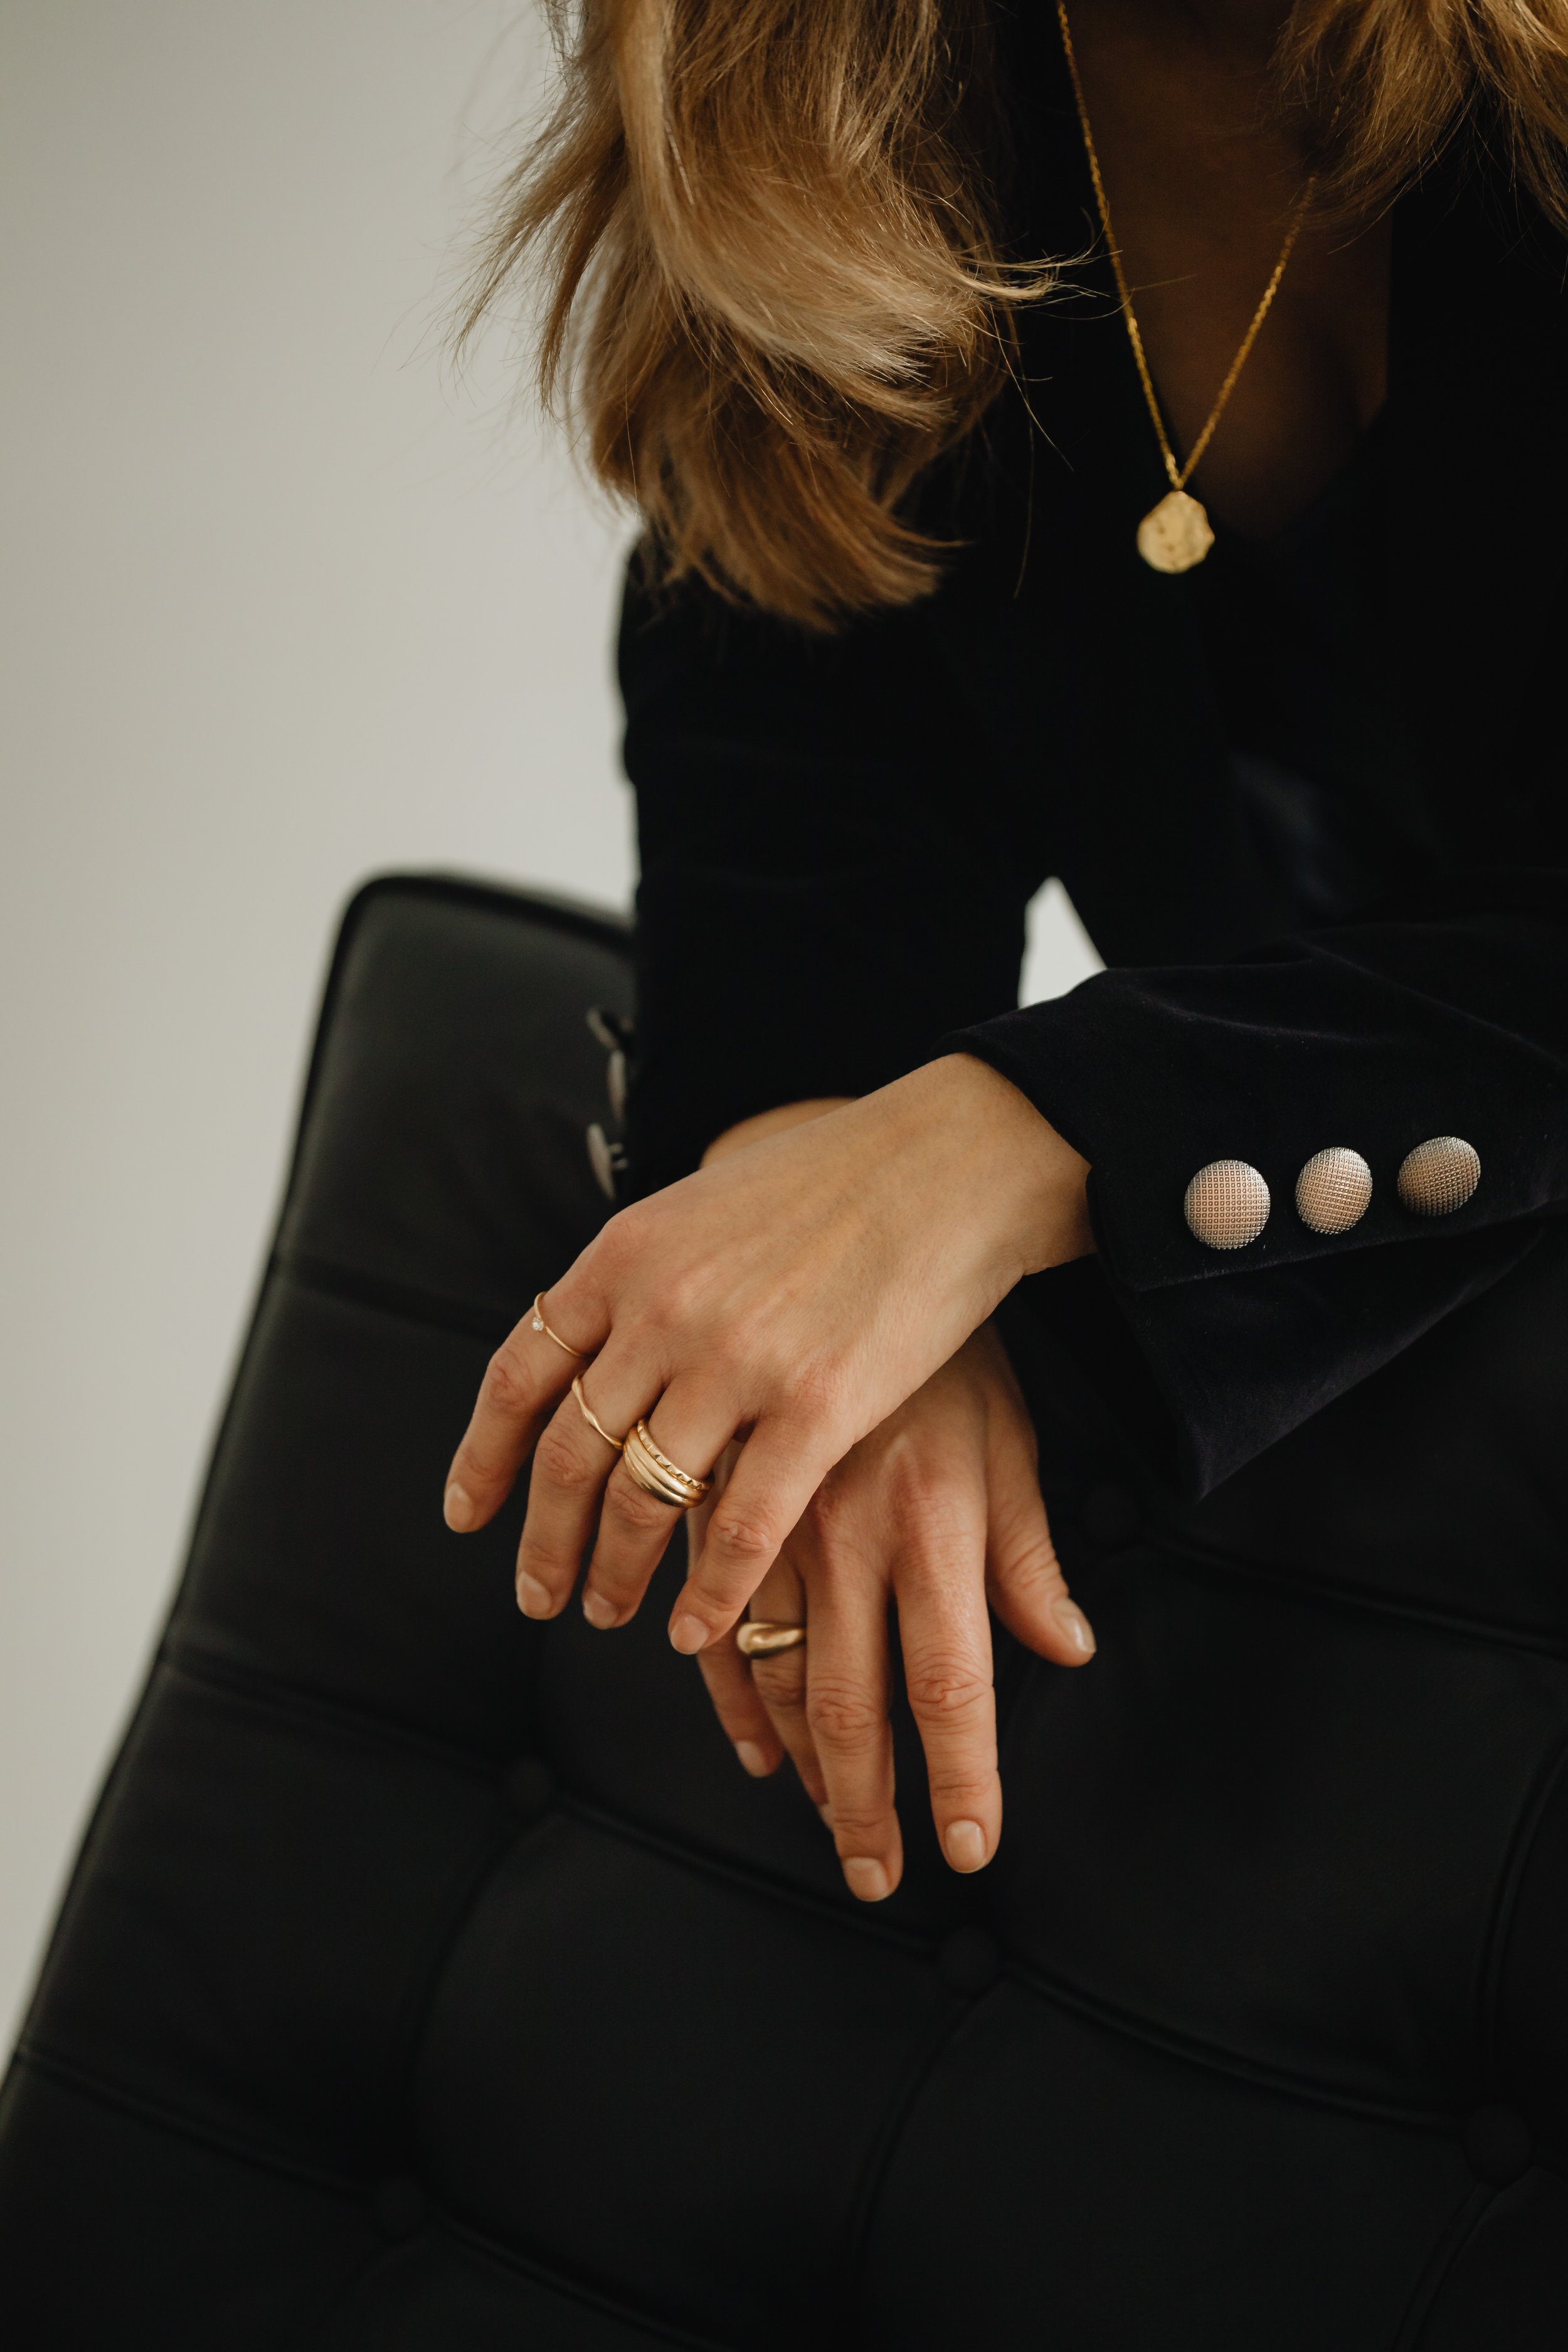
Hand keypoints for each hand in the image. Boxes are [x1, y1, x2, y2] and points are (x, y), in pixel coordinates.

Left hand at [442, 1052, 1090, 1664]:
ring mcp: (736, 1360)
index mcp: (624, 1255)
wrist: (946, 1160)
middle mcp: (662, 1309)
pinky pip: (740, 1526)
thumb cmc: (832, 1180)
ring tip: (611, 1611)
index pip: (521, 1376)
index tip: (466, 1517)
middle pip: (571, 1453)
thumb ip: (642, 1280)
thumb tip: (594, 1349)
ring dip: (616, 1572)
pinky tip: (696, 1629)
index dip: (484, 1458)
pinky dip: (710, 1593)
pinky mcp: (817, 1407)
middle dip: (544, 1541)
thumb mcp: (700, 1208)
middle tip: (539, 1595)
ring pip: (642, 1499)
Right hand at [695, 1321, 1094, 1900]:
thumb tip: (1067, 1651)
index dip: (958, 1779)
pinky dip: (729, 1691)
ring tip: (826, 1821)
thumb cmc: (949, 1348)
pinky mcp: (721, 1495)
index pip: (952, 1684)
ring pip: (774, 1672)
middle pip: (853, 1703)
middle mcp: (851, 1533)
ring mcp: (776, 1517)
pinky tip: (750, 1741)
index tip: (964, 1852)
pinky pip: (711, 1617)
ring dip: (798, 1760)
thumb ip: (1029, 1554)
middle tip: (875, 1876)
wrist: (850, 1234)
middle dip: (864, 1805)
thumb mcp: (1010, 1440)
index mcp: (937, 1521)